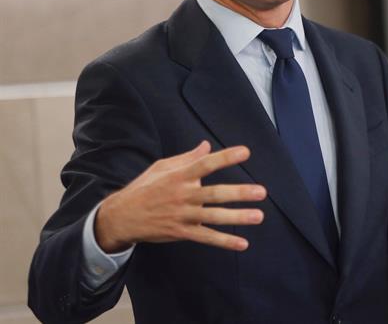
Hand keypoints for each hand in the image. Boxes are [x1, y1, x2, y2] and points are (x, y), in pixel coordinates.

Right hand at [95, 141, 266, 252]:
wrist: (122, 216)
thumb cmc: (145, 187)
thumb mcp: (162, 167)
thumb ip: (187, 158)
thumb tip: (207, 146)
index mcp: (179, 176)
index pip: (205, 164)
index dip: (225, 157)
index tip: (246, 152)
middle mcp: (183, 195)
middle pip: (214, 194)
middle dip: (239, 193)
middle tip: (261, 192)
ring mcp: (183, 215)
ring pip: (213, 217)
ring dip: (237, 217)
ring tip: (258, 216)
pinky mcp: (181, 232)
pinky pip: (206, 237)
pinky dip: (224, 241)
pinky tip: (242, 244)